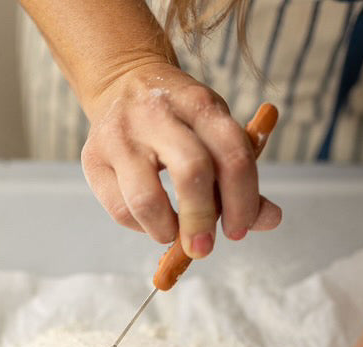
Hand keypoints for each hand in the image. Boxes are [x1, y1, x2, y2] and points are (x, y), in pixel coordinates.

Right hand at [81, 62, 281, 258]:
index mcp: (200, 104)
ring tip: (172, 234)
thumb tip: (270, 220)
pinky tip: (150, 220)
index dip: (242, 201)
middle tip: (204, 248)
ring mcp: (121, 135)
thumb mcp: (216, 133)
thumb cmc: (181, 121)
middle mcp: (159, 114)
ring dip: (165, 231)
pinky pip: (120, 210)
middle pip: (191, 173)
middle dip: (202, 221)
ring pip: (146, 200)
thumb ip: (241, 178)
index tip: (239, 230)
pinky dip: (140, 227)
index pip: (233, 155)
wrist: (123, 82)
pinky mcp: (93, 158)